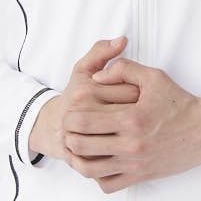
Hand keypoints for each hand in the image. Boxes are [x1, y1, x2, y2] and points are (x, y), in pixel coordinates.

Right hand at [26, 36, 138, 160]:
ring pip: (123, 141)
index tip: (145, 95)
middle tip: (146, 114)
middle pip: (130, 116)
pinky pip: (110, 161)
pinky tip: (127, 148)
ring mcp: (80, 139)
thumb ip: (101, 51)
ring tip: (138, 131)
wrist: (54, 127)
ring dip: (136, 137)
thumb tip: (122, 39)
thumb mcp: (83, 70)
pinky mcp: (81, 159)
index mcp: (86, 91)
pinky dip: (123, 157)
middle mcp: (82, 115)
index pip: (131, 91)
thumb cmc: (74, 96)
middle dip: (142, 115)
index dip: (144, 93)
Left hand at [68, 56, 200, 192]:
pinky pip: (108, 184)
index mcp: (130, 119)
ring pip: (89, 170)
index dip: (69, 115)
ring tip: (77, 147)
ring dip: (77, 158)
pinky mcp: (140, 176)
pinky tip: (97, 162)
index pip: (83, 121)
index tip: (71, 110)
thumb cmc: (179, 103)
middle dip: (68, 135)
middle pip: (80, 146)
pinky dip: (96, 176)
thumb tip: (96, 77)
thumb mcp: (154, 77)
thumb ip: (123, 69)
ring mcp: (134, 164)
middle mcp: (130, 145)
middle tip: (69, 128)